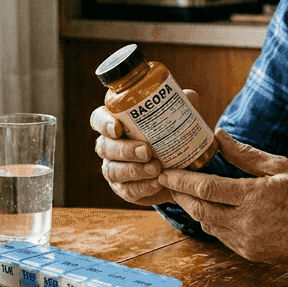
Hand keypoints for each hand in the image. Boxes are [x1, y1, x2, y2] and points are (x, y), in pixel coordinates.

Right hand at [90, 89, 204, 206]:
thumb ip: (183, 105)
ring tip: (156, 169)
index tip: (117, 128)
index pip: (98, 119)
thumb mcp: (181, 118)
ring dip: (134, 170)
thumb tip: (189, 96)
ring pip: (112, 170)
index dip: (103, 123)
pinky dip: (142, 187)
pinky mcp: (124, 188)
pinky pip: (126, 190)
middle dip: (124, 150)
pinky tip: (157, 183)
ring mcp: (114, 168)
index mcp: (117, 123)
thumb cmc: (175, 136)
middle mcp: (110, 145)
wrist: (183, 170)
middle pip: (104, 147)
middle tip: (147, 151)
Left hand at [158, 129, 287, 264]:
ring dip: (195, 209)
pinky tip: (211, 209)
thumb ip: (244, 154)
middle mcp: (247, 223)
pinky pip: (222, 237)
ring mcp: (247, 242)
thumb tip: (218, 136)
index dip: (181, 180)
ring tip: (186, 193)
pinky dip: (212, 222)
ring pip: (208, 225)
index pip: (206, 189)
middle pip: (200, 209)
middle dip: (180, 195)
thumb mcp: (279, 166)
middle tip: (168, 181)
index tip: (166, 172)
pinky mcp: (250, 254)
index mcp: (254, 197)